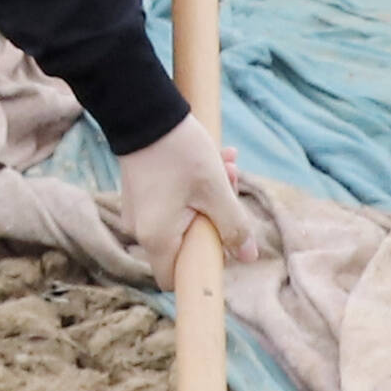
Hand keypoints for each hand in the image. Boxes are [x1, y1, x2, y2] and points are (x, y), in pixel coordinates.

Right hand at [118, 114, 256, 289]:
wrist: (142, 110)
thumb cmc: (179, 151)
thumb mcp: (215, 189)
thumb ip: (234, 226)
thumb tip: (249, 257)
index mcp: (157, 238)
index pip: (175, 280)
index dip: (203, 267)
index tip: (224, 242)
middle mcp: (142, 230)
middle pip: (187, 243)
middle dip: (218, 216)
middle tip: (233, 180)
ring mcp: (141, 211)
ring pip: (185, 217)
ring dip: (212, 195)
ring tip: (227, 162)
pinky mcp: (143, 194)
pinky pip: (174, 202)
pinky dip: (196, 187)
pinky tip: (216, 158)